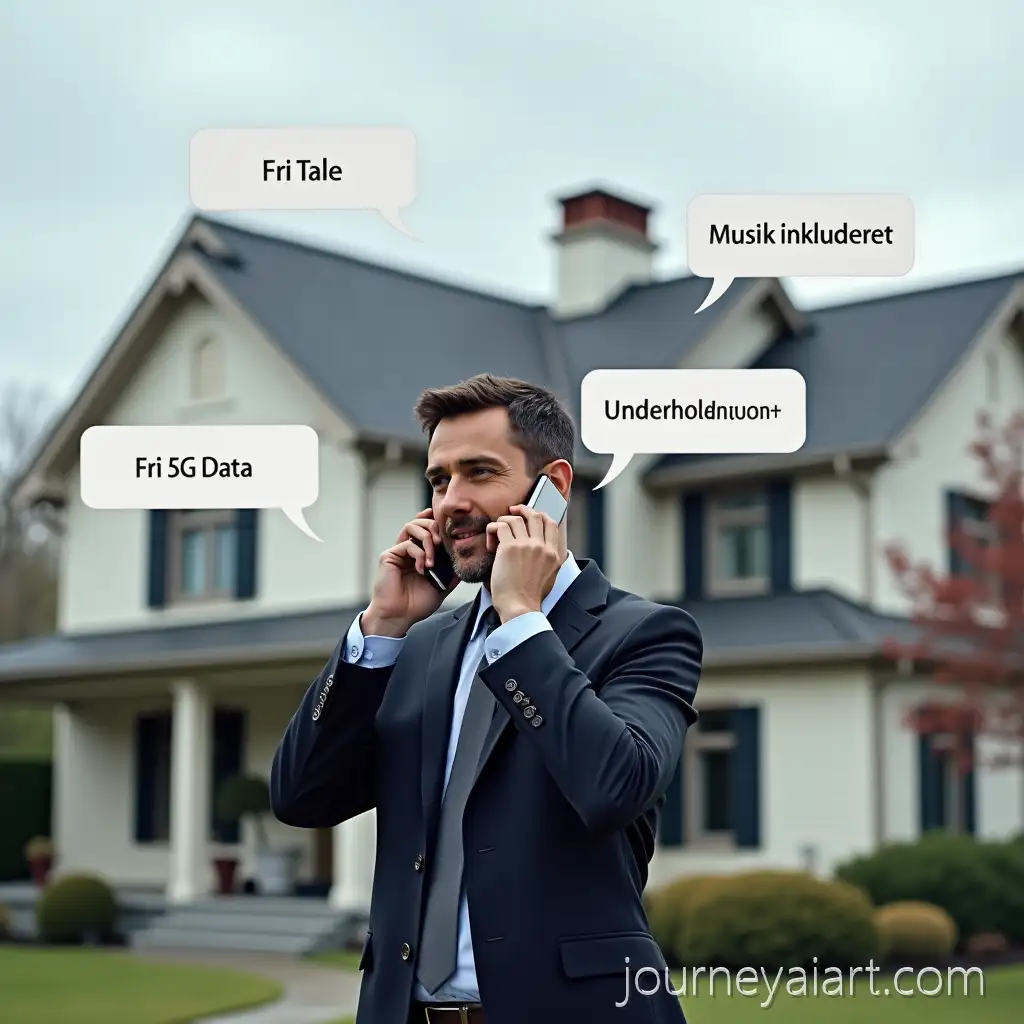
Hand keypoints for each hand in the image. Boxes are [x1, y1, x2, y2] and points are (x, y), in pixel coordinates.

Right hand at [362, 509, 457, 635]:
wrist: (399, 617)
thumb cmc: (416, 604)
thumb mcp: (441, 586)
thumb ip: (451, 572)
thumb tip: (466, 561)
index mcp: (420, 554)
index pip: (428, 529)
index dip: (436, 521)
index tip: (450, 525)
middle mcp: (408, 549)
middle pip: (420, 522)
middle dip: (434, 528)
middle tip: (442, 544)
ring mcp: (398, 551)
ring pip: (411, 526)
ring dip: (427, 538)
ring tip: (433, 558)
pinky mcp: (389, 556)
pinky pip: (407, 544)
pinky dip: (419, 554)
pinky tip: (423, 569)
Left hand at [486, 504, 564, 621]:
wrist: (520, 607)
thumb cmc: (530, 597)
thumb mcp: (550, 577)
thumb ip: (549, 560)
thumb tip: (545, 551)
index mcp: (553, 554)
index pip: (551, 524)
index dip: (540, 515)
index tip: (531, 515)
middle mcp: (542, 547)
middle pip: (535, 516)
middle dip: (523, 509)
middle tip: (513, 511)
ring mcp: (526, 546)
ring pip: (515, 519)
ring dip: (504, 521)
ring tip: (497, 532)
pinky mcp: (509, 548)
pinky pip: (499, 526)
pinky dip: (492, 530)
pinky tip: (491, 544)